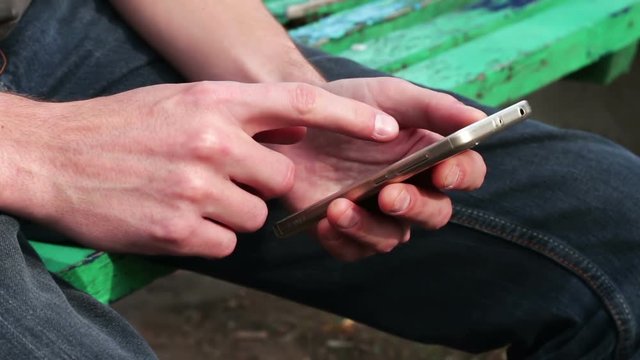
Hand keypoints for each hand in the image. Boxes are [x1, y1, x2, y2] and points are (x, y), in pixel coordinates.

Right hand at [0, 82, 398, 257]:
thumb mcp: (181, 102)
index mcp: (215, 102)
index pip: (300, 104)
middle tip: (220, 178)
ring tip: (184, 196)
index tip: (389, 130)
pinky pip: (227, 244)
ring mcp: (198, 188)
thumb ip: (236, 116)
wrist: (52, 156)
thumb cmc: (119, 127)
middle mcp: (213, 142)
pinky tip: (173, 218)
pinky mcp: (181, 232)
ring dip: (230, 214)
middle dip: (261, 186)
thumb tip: (288, 133)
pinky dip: (207, 236)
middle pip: (280, 179)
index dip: (349, 119)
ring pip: (254, 217)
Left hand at [274, 77, 487, 260]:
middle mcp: (411, 189)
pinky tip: (324, 221)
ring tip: (339, 208)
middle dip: (415, 207)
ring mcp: (377, 213)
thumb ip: (434, 108)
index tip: (443, 173)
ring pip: (392, 237)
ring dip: (369, 227)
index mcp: (429, 155)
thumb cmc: (348, 103)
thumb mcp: (389, 96)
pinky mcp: (345, 229)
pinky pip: (353, 250)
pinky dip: (341, 240)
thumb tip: (479, 120)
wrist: (294, 117)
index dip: (462, 176)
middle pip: (435, 213)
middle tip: (389, 195)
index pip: (466, 173)